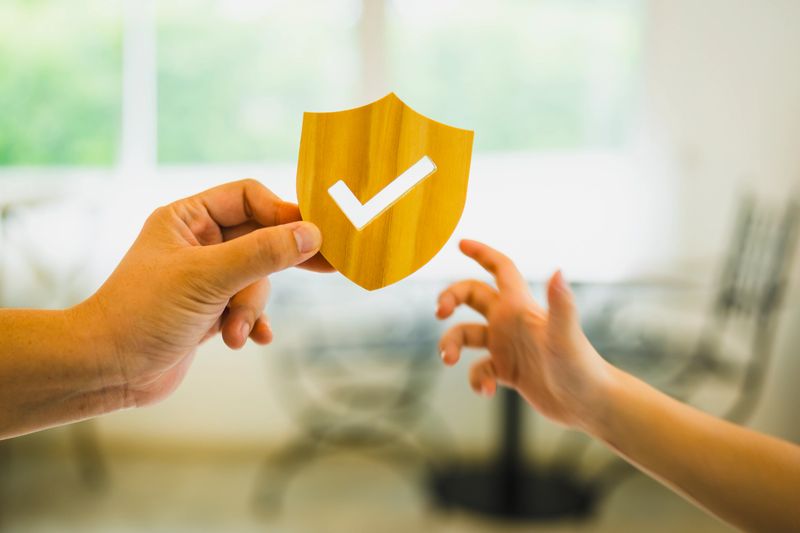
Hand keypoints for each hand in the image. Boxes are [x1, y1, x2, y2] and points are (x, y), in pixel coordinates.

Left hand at [81, 179, 331, 407]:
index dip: (282, 212)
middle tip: (328, 265)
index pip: (248, 197)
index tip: (313, 233)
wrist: (106, 369)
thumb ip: (262, 253)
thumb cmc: (143, 313)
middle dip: (279, 262)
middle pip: (260, 239)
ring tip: (233, 331)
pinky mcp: (209, 310)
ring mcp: (205, 278)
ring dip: (250, 308)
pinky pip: (247, 308)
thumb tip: (311, 233)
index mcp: (188, 218)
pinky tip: (248, 339)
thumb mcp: (208, 277)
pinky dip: (250, 323)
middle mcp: (198, 243)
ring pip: (256, 280)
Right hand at [436, 239, 611, 428]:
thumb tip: (558, 270)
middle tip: (440, 312)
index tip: (461, 243)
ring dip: (451, 344)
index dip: (482, 253)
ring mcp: (507, 347)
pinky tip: (488, 390)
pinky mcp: (507, 371)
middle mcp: (511, 322)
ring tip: (449, 360)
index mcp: (521, 307)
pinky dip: (476, 379)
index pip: (500, 269)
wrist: (589, 404)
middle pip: (473, 295)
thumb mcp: (565, 336)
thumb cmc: (581, 368)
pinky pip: (479, 369)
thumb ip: (560, 304)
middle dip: (450, 297)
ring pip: (466, 334)